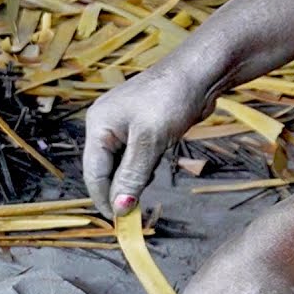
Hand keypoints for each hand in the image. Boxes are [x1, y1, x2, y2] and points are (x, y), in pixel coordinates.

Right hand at [83, 66, 215, 217]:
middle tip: (136, 212)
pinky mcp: (140, 127)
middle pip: (104, 170)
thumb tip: (120, 209)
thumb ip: (132, 176)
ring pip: (121, 165)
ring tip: (150, 182)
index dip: (104, 199)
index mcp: (98, 126)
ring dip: (133, 179)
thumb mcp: (150, 141)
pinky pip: (135, 156)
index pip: (93, 172)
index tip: (119, 223)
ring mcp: (122, 126)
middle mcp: (104, 126)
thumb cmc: (171, 99)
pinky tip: (154, 168)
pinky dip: (143, 168)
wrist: (200, 71)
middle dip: (120, 190)